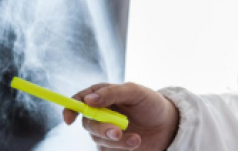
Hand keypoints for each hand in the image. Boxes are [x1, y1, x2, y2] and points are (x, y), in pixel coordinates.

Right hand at [63, 82, 179, 150]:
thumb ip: (112, 93)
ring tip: (137, 139)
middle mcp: (100, 114)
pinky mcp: (112, 147)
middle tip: (118, 132)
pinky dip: (120, 150)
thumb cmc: (151, 104)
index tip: (70, 118)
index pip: (79, 100)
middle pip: (88, 123)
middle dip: (102, 128)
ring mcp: (105, 132)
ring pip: (98, 139)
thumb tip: (88, 99)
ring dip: (117, 141)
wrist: (167, 126)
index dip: (71, 108)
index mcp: (103, 96)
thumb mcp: (136, 92)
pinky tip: (135, 144)